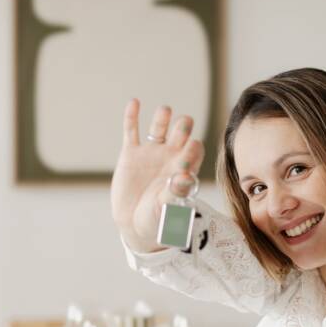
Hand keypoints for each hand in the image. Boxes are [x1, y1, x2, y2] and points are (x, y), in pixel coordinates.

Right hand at [111, 99, 204, 252]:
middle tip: (183, 123)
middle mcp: (170, 155)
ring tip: (165, 111)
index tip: (190, 150)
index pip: (195, 150)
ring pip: (158, 127)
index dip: (193, 149)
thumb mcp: (168, 207)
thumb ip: (177, 191)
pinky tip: (134, 103)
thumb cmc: (157, 218)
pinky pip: (131, 130)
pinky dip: (132, 117)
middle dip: (183, 126)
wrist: (133, 223)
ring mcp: (150, 152)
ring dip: (162, 117)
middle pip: (181, 132)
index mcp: (185, 167)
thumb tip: (187, 176)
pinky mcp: (130, 153)